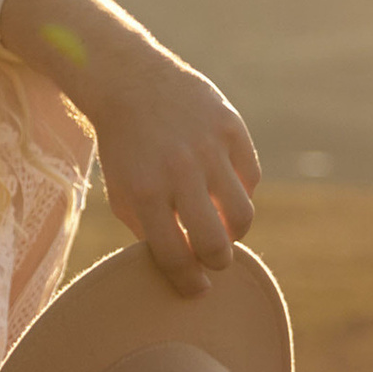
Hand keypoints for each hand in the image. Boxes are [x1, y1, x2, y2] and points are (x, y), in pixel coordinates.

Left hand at [83, 42, 260, 291]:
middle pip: (214, 242)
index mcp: (144, 192)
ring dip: (236, 232)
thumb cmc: (124, 148)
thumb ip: (148, 230)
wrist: (130, 82)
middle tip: (215, 261)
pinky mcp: (230, 127)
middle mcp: (178, 171)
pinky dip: (241, 192)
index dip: (189, 281)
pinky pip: (250, 178)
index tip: (197, 289)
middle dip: (218, 262)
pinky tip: (225, 191)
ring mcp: (208, 148)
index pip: (175, 255)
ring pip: (242, 213)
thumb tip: (183, 265)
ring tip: (224, 229)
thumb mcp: (122, 192)